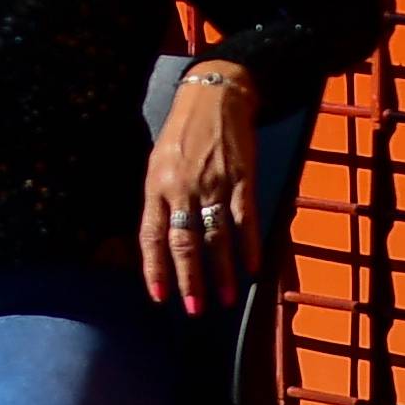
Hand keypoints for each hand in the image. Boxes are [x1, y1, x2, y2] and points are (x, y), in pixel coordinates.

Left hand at [138, 63, 262, 312]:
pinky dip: (249, 245)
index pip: (152, 236)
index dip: (156, 270)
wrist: (215, 96)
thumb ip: (159, 202)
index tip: (161, 298)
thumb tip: (161, 245)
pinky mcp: (241, 178)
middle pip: (185, 243)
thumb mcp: (157, 164)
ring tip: (225, 299)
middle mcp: (182, 189)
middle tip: (195, 309)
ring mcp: (213, 184)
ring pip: (216, 237)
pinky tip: (252, 267)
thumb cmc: (182, 133)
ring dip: (222, 272)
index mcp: (156, 186)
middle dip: (190, 280)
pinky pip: (245, 218)